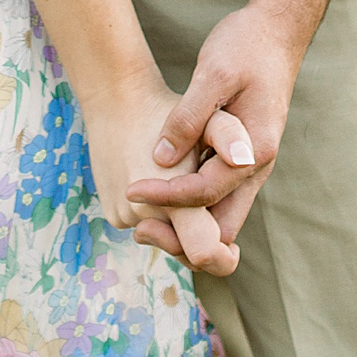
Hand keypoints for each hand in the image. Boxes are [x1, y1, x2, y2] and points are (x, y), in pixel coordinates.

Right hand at [84, 72, 241, 278]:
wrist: (114, 98)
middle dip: (200, 236)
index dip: (223, 258)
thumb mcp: (206, 117)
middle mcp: (145, 217)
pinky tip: (157, 178)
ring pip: (164, 236)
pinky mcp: (112, 214)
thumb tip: (244, 160)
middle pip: (184, 250)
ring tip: (179, 181)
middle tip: (208, 210)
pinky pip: (143, 225)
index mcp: (175, 201)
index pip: (204, 254)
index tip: (232, 248)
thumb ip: (229, 135)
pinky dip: (156, 212)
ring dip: (177, 221)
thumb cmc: (166, 107)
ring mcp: (123, 218)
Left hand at [122, 0, 304, 257]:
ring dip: (187, 224)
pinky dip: (192, 203)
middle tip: (140, 226)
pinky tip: (162, 189)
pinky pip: (217, 194)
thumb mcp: (213, 73)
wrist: (277, 29)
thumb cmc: (246, 45)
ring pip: (221, 215)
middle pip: (222, 228)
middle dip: (183, 236)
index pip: (205, 192)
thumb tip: (160, 160)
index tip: (131, 190)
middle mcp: (256, 165)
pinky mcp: (240, 156)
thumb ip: (189, 117)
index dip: (166, 197)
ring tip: (145, 215)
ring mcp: (250, 163)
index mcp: (254, 150)